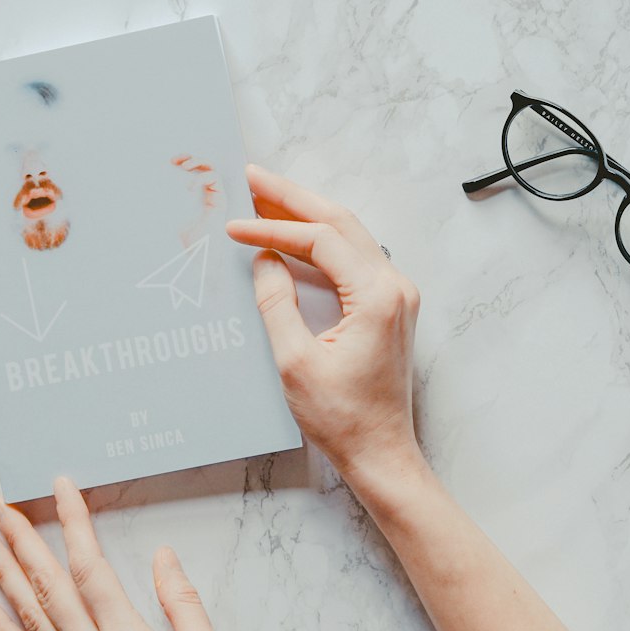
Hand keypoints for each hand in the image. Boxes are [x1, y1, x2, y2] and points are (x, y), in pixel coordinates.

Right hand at [225, 162, 424, 480]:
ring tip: (263, 196)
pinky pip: (353, 257)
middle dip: (291, 197)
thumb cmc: (341, 419)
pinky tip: (291, 235)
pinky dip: (320, 241)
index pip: (320, 240)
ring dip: (306, 214)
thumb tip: (265, 259)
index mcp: (377, 296)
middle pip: (340, 222)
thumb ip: (276, 303)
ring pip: (349, 235)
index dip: (272, 228)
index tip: (233, 227)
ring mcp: (396, 294)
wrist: (381, 454)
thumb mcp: (294, 362)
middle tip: (249, 176)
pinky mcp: (389, 306)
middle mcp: (395, 286)